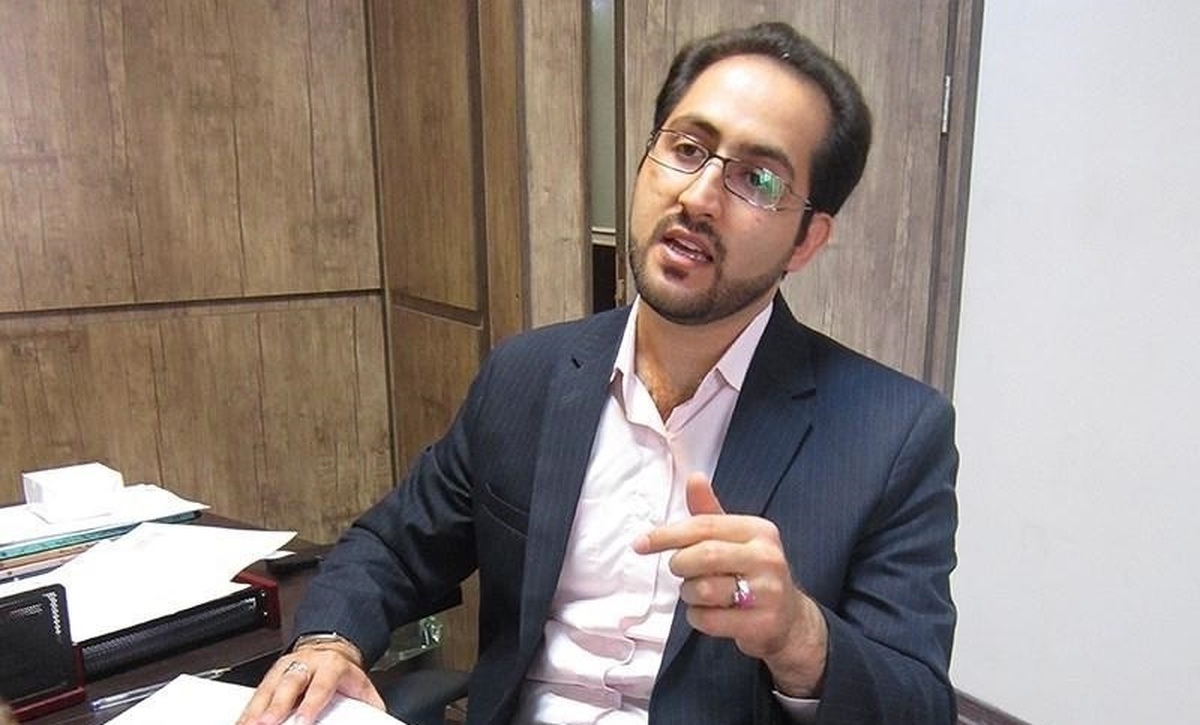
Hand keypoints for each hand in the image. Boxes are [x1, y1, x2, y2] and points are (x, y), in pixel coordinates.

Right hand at [236, 638, 383, 724]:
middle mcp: (305, 665)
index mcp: (331, 666)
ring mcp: (285, 669)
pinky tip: (241, 722)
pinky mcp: (270, 677)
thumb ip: (369, 704)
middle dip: (276, 706)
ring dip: (255, 711)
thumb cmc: (342, 672)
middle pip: (289, 684)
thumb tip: (378, 720)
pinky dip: (246, 711)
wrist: (330, 648)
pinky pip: (255, 695)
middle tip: (267, 724)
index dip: (311, 704)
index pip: (321, 685)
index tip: (303, 721)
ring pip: (267, 688)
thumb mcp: (361, 684)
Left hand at [633, 472, 827, 696]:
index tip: (641, 544)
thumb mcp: (735, 539)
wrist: (790, 618)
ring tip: (699, 593)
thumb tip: (694, 477)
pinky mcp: (762, 623)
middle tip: (680, 570)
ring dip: (688, 594)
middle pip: (703, 556)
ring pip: (703, 589)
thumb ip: (709, 513)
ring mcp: (768, 592)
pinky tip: (710, 613)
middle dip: (680, 565)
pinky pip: (709, 620)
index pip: (704, 525)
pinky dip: (698, 618)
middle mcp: (767, 557)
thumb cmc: (753, 572)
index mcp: (759, 530)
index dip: (667, 534)